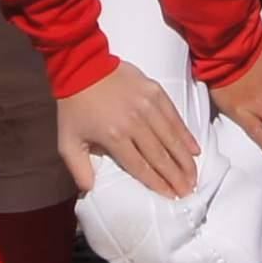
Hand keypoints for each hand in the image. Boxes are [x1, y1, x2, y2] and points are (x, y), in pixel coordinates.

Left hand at [54, 62, 202, 202]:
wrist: (81, 66)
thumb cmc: (74, 107)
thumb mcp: (67, 141)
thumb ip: (78, 168)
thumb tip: (90, 190)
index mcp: (114, 136)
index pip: (140, 166)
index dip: (157, 183)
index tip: (171, 196)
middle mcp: (134, 123)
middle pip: (160, 156)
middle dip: (176, 177)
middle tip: (188, 192)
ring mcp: (148, 106)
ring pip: (172, 138)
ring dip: (185, 160)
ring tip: (194, 176)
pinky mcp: (155, 91)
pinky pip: (174, 117)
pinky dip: (186, 134)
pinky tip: (194, 149)